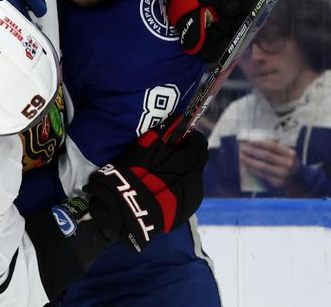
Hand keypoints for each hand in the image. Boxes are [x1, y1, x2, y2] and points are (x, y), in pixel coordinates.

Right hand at [83, 127, 207, 251]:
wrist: (130, 209)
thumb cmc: (137, 173)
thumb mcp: (147, 147)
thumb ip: (166, 131)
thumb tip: (178, 118)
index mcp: (190, 161)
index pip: (199, 143)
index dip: (189, 139)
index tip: (178, 139)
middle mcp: (197, 179)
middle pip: (198, 162)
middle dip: (188, 157)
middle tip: (169, 157)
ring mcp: (193, 198)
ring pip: (193, 179)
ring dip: (183, 174)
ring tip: (163, 177)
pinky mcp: (186, 212)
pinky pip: (187, 195)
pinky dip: (179, 190)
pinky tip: (163, 192)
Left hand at [240, 140, 298, 188]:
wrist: (300, 182)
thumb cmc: (289, 165)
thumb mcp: (287, 154)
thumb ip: (276, 147)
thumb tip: (256, 142)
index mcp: (290, 154)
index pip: (272, 146)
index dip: (259, 143)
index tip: (249, 142)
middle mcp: (288, 164)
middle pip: (266, 155)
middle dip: (252, 151)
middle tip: (242, 149)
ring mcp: (283, 174)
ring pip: (262, 166)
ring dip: (250, 161)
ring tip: (242, 157)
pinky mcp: (278, 183)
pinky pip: (262, 175)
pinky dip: (253, 170)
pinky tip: (247, 166)